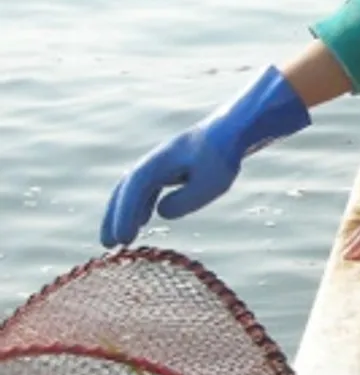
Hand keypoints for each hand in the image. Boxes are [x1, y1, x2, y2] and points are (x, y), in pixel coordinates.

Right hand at [100, 66, 309, 247]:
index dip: (124, 215)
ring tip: (121, 240)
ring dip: (125, 213)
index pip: (134, 189)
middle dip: (114, 217)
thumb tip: (161, 212)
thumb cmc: (223, 156)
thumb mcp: (209, 184)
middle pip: (125, 189)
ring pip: (135, 190)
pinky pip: (149, 188)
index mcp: (160, 162)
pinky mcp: (174, 167)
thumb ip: (184, 201)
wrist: (236, 129)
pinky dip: (141, 205)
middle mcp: (156, 161)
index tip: (122, 240)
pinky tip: (144, 220)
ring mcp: (163, 163)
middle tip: (107, 245)